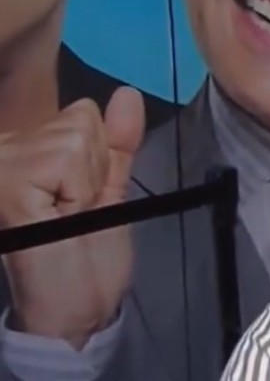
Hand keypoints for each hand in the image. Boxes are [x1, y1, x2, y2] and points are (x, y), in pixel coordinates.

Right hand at [0, 87, 144, 348]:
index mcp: (23, 148)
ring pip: (77, 137)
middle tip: (73, 210)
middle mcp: (4, 149)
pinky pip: (68, 159)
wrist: (75, 307)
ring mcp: (2, 164)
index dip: (98, 159)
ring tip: (65, 216)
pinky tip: (57, 218)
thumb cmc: (87, 255)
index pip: (82, 113)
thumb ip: (116, 142)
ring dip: (87, 183)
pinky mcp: (7, 184)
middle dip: (94, 170)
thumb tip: (126, 94)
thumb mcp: (109, 188)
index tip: (78, 197)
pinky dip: (78, 192)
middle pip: (82, 119)